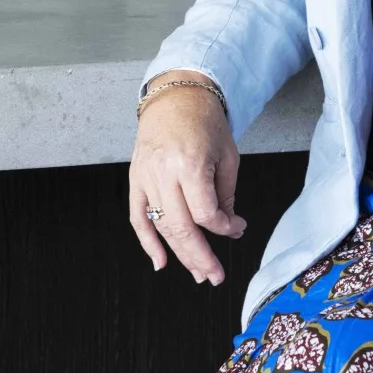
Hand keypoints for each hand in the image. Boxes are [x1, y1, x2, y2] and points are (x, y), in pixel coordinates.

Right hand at [129, 76, 246, 287]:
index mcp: (190, 163)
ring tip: (197, 272)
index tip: (236, 228)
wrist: (176, 96)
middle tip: (215, 276)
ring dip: (180, 254)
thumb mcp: (227, 156)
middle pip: (181, 227)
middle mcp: (164, 172)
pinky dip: (147, 242)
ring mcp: (146, 176)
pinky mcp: (136, 178)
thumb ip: (226, 195)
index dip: (224, 228)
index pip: (206, 213)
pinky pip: (138, 216)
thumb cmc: (205, 122)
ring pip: (161, 226)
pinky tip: (159, 261)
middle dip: (201, 257)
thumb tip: (228, 230)